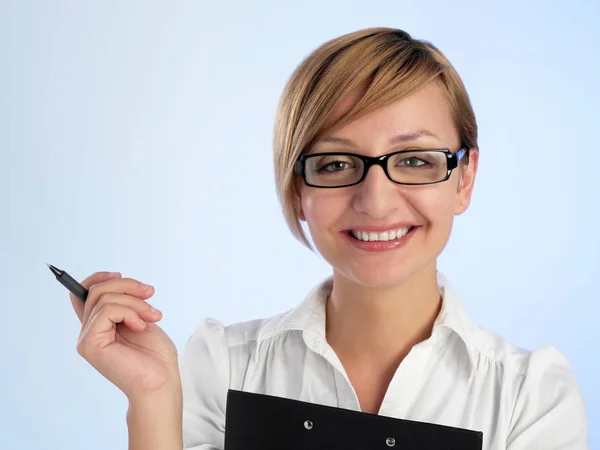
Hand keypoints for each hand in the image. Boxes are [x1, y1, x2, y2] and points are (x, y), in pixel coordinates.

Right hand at [70, 271, 180, 401]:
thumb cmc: (155, 356)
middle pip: (97, 290)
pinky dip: (130, 312)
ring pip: (103, 298)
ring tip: (152, 316)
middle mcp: (89, 331)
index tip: (120, 274)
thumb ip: (124, 304)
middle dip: (128, 286)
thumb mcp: (141, 318)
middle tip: (150, 294)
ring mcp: (87, 338)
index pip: (82, 294)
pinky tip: (141, 326)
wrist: (162, 382)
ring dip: (135, 302)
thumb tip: (116, 280)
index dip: (97, 278)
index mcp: (100, 326)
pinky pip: (107, 311)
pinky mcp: (90, 344)